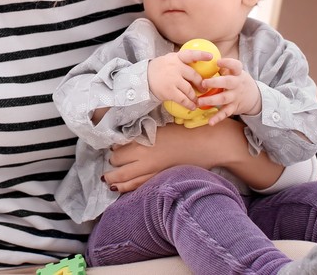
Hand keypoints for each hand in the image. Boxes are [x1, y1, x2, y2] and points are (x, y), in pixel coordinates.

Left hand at [102, 120, 246, 191]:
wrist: (207, 143)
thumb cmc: (186, 131)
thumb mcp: (160, 127)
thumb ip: (144, 135)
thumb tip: (128, 139)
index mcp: (143, 141)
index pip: (118, 149)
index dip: (114, 150)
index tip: (112, 150)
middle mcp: (145, 157)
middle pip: (118, 166)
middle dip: (112, 168)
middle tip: (109, 167)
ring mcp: (153, 170)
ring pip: (127, 181)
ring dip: (116, 181)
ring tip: (109, 182)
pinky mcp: (162, 179)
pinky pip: (141, 187)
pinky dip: (129, 188)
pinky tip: (122, 189)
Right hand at [146, 48, 211, 108]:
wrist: (143, 79)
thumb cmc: (159, 69)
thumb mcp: (168, 60)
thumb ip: (181, 61)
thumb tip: (198, 63)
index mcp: (176, 58)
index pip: (190, 54)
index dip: (201, 55)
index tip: (211, 56)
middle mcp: (175, 67)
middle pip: (194, 76)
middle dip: (201, 84)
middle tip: (203, 89)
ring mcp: (172, 79)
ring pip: (190, 89)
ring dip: (195, 96)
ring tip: (196, 100)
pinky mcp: (169, 91)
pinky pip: (183, 99)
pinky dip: (189, 104)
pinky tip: (192, 106)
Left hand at [200, 58, 261, 124]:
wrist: (254, 97)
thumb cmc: (237, 80)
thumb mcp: (234, 72)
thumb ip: (223, 68)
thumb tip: (204, 60)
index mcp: (237, 73)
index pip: (236, 66)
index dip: (228, 63)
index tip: (218, 62)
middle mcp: (237, 84)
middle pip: (227, 82)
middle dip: (215, 83)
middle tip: (203, 83)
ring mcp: (236, 96)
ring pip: (224, 98)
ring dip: (211, 100)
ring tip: (199, 102)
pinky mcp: (234, 107)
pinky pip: (225, 112)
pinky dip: (218, 118)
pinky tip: (210, 122)